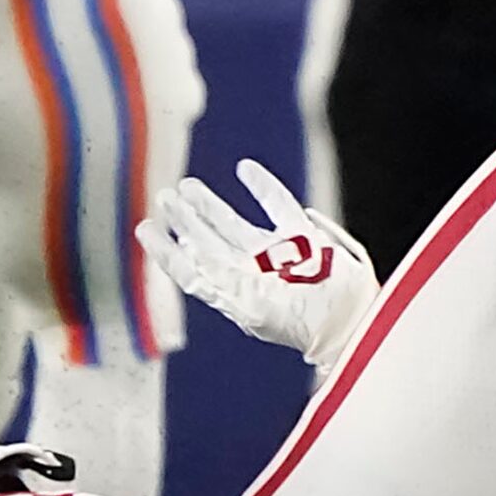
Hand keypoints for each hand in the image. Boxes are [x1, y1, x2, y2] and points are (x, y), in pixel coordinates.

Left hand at [136, 159, 376, 369]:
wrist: (351, 326)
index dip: (166, 250)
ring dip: (210, 204)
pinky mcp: (306, 238)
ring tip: (187, 185)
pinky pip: (279, 207)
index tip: (145, 227)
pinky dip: (263, 187)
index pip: (191, 270)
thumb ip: (220, 279)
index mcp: (235, 294)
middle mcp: (252, 273)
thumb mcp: (251, 306)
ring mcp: (278, 255)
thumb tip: (192, 252)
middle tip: (165, 196)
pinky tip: (245, 169)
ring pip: (235, 223)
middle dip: (186, 219)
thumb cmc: (301, 324)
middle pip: (210, 240)